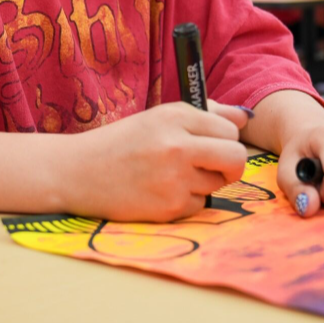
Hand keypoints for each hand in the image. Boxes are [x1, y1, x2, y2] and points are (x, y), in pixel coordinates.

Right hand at [66, 101, 248, 222]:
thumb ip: (206, 114)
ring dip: (204, 182)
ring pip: (218, 183)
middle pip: (236, 158)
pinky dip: (186, 201)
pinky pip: (199, 205)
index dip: (224, 139)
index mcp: (176, 117)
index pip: (230, 130)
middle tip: (214, 166)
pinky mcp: (169, 207)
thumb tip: (244, 118)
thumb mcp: (160, 117)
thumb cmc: (123, 142)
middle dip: (231, 165)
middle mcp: (177, 146)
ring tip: (172, 175)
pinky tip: (160, 191)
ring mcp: (174, 179)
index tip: (211, 143)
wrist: (79, 173)